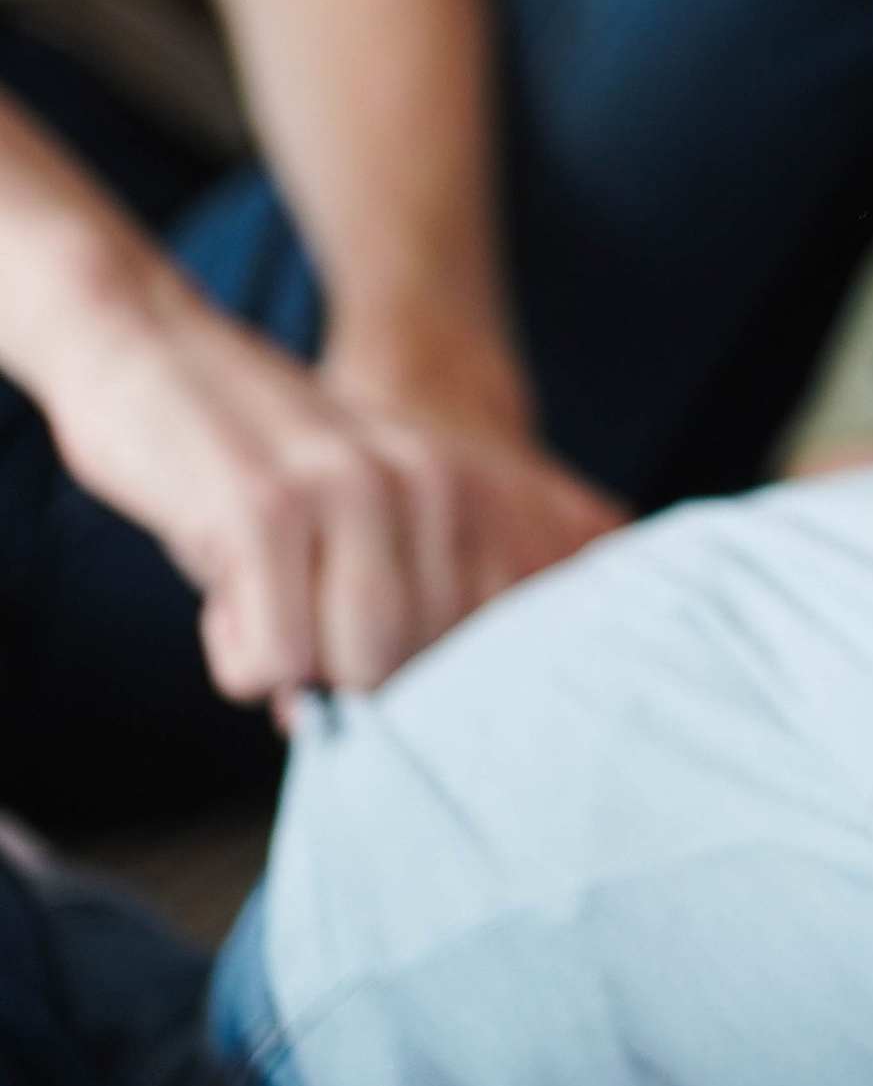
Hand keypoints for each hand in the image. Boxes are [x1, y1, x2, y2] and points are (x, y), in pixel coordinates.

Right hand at [44, 277, 621, 706]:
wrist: (150, 345)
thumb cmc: (251, 461)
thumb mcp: (356, 521)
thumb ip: (407, 610)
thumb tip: (408, 740)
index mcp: (469, 486)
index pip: (509, 635)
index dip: (436, 679)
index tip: (381, 671)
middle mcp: (429, 483)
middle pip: (430, 665)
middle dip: (354, 674)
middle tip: (294, 614)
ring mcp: (351, 491)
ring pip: (364, 667)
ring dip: (295, 663)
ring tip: (261, 595)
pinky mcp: (265, 509)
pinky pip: (275, 659)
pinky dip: (236, 653)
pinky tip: (223, 587)